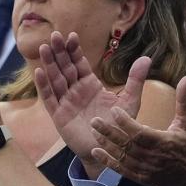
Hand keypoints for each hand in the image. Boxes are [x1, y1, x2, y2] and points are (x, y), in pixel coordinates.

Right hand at [34, 31, 147, 176]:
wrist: (110, 150)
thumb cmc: (118, 125)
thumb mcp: (129, 100)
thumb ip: (135, 80)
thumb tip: (146, 58)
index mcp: (90, 85)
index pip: (80, 63)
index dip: (74, 50)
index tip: (71, 35)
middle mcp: (76, 91)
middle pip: (65, 67)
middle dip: (59, 52)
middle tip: (55, 35)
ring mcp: (66, 102)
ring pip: (56, 79)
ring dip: (50, 64)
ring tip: (45, 47)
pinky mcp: (60, 116)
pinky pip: (50, 98)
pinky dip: (44, 86)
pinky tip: (39, 71)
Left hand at [88, 75, 185, 185]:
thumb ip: (184, 100)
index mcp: (163, 142)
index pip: (139, 132)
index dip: (125, 122)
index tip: (114, 110)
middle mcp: (152, 157)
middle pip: (126, 144)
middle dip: (110, 132)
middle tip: (95, 120)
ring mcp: (145, 170)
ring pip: (122, 156)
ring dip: (106, 144)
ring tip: (94, 131)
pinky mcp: (140, 178)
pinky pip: (121, 170)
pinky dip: (107, 162)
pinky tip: (96, 152)